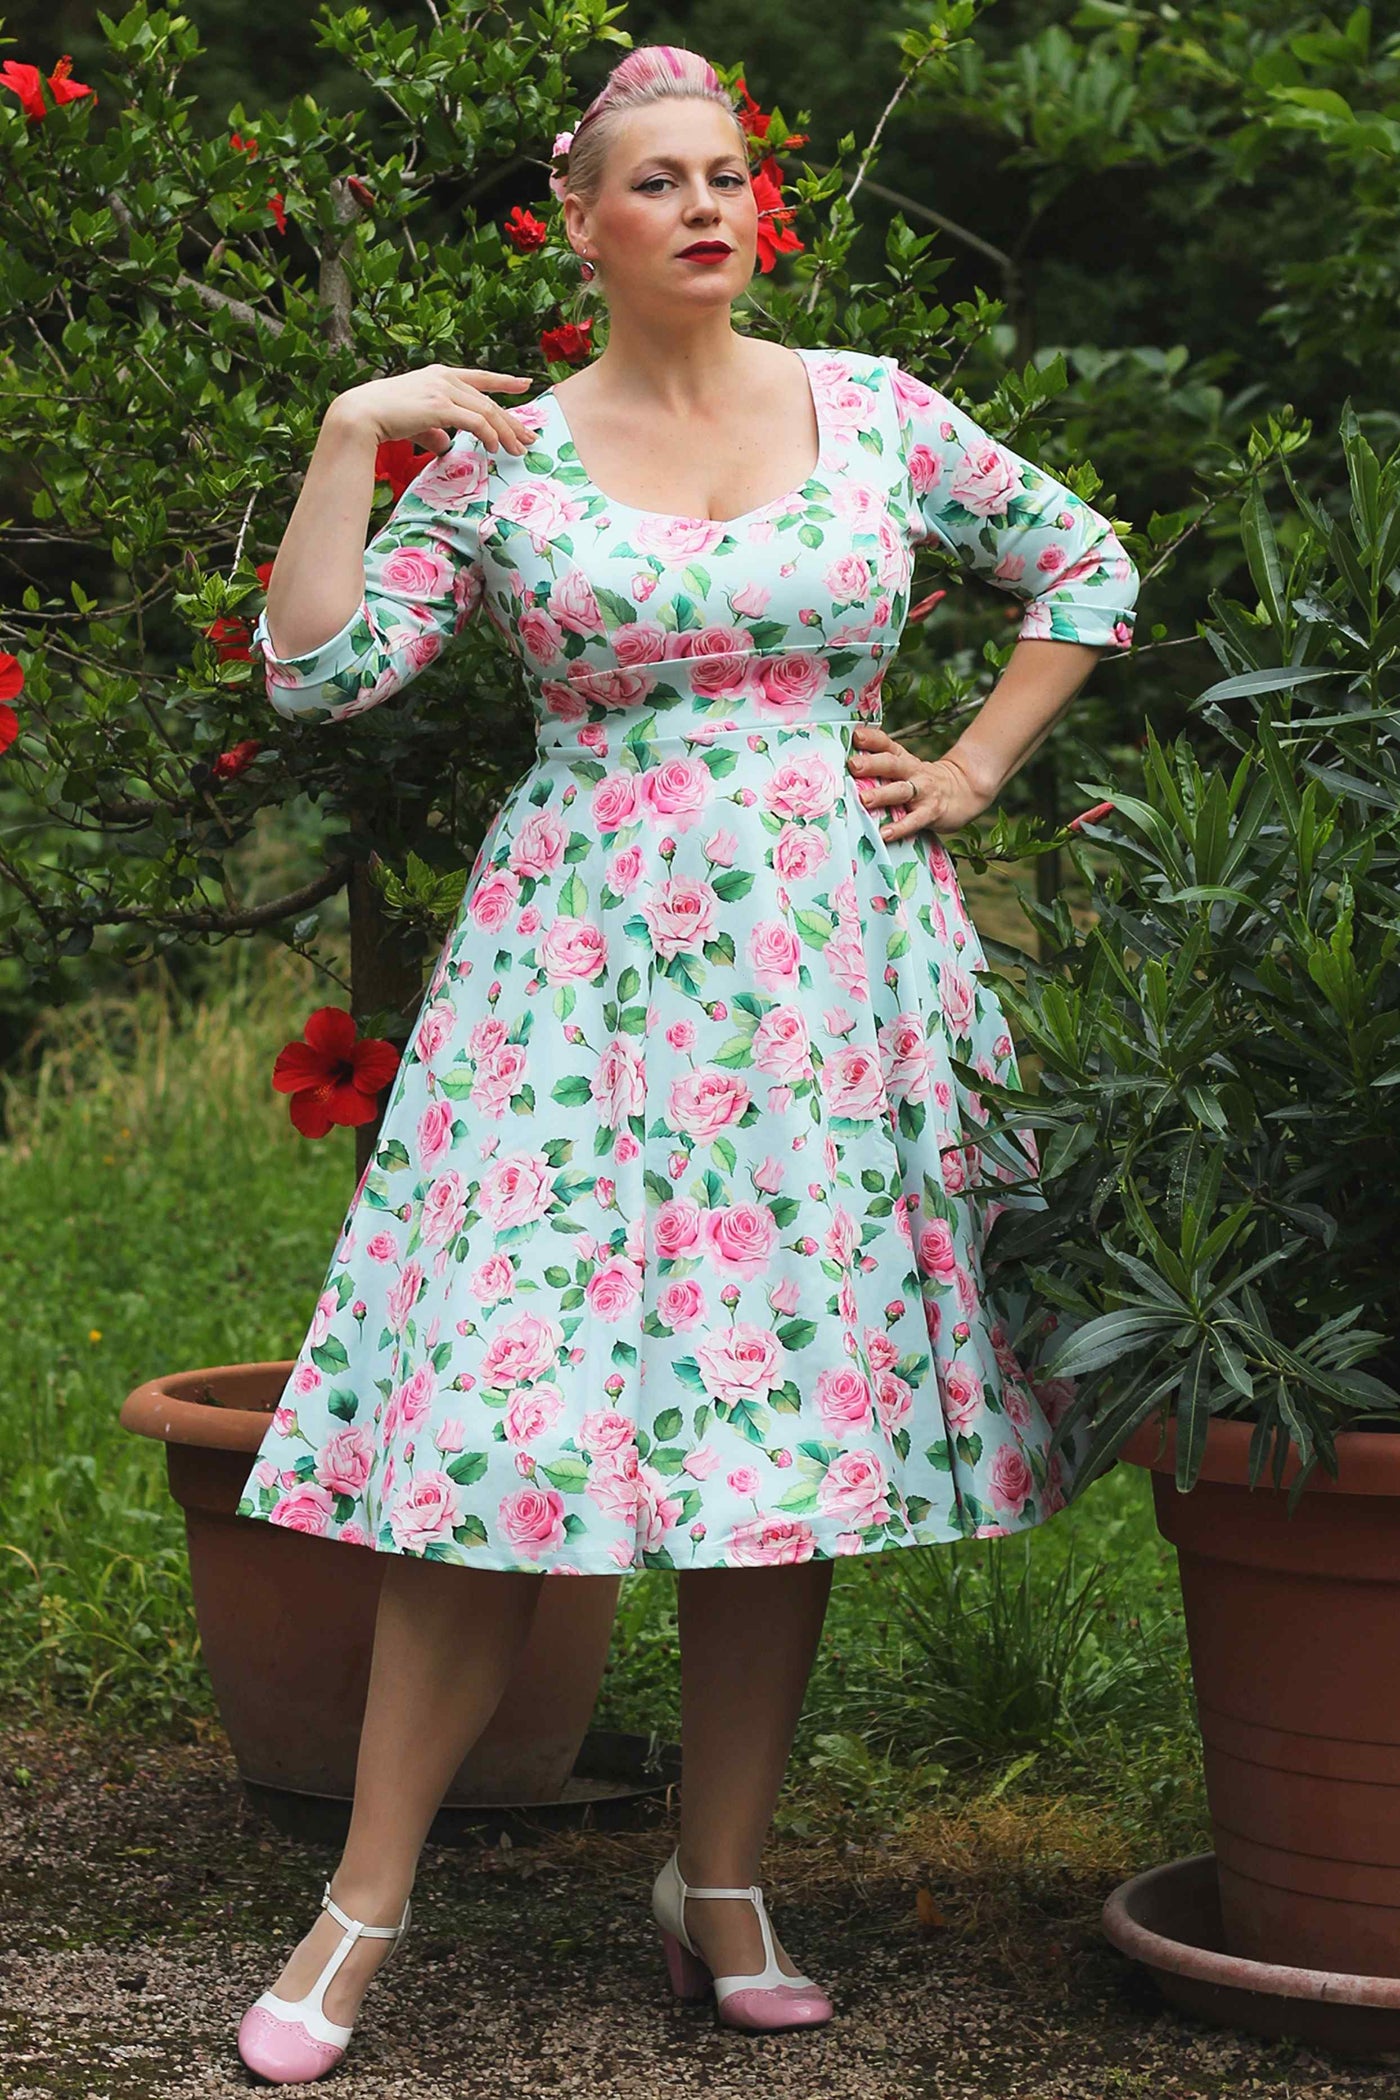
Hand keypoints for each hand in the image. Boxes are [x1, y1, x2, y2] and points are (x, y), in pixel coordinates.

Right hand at [328, 363, 535, 457]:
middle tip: (530, 437)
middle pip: (489, 401)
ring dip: (506, 433)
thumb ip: (435, 430)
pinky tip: (495, 448)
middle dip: (512, 420)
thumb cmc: (384, 417)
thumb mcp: (416, 422)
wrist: (361, 413)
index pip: (480, 378)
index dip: (504, 381)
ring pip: (486, 412)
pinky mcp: (440, 406)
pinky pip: (476, 422)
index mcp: (439, 375)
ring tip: (518, 450)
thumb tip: (445, 444)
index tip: (524, 384)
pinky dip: (489, 436)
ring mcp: (443, 390)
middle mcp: (445, 378)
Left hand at [845, 723, 996, 841]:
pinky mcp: (931, 812)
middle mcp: (912, 771)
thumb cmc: (923, 781)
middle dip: (872, 764)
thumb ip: (881, 766)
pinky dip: (900, 827)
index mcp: (903, 759)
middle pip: (891, 764)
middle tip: (853, 765)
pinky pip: (914, 820)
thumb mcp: (905, 767)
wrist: (964, 790)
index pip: (887, 744)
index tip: (856, 736)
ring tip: (864, 800)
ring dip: (882, 794)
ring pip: (901, 791)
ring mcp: (923, 791)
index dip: (872, 739)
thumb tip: (845, 766)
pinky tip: (885, 834)